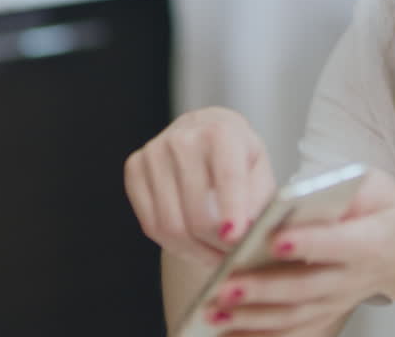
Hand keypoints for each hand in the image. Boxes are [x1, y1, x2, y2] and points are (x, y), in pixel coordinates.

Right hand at [124, 107, 276, 266]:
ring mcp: (154, 153)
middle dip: (217, 245)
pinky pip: (151, 225)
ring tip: (218, 260)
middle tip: (236, 262)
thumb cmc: (239, 156)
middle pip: (197, 212)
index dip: (232, 211)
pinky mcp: (134, 169)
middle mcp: (183, 138)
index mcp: (221, 132)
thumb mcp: (261, 171)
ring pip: (171, 226)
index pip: (228, 178)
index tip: (236, 239)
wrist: (204, 132)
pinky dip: (175, 247)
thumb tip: (250, 237)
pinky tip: (195, 249)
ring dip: (197, 253)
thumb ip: (260, 203)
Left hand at [199, 168, 394, 334]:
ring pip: (294, 316)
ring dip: (251, 318)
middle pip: (306, 288)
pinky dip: (260, 336)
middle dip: (263, 289)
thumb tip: (303, 193)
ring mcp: (337, 302)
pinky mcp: (324, 315)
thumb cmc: (381, 210)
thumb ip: (344, 186)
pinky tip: (227, 332)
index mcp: (370, 241)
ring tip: (213, 311)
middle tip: (226, 285)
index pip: (338, 243)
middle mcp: (352, 279)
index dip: (309, 243)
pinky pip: (291, 332)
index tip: (275, 241)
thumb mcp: (375, 185)